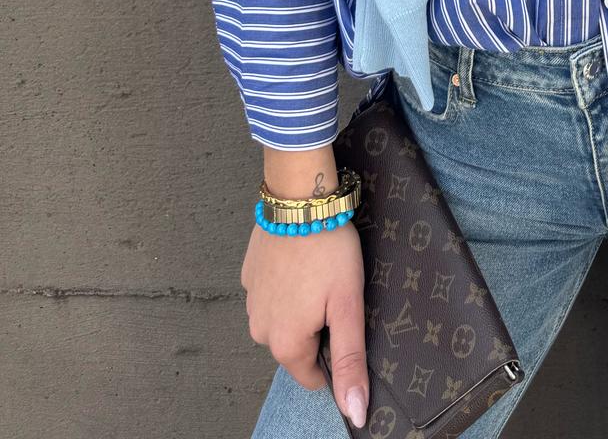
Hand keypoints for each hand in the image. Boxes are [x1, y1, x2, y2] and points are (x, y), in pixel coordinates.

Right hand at [241, 215, 368, 428]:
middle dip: (317, 327)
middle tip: (333, 290)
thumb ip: (350, 361)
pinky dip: (286, 285)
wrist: (299, 198)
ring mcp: (250, 301)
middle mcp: (259, 330)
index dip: (334, 351)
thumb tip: (355, 413)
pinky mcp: (248, 275)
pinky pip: (271, 295)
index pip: (313, 375)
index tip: (344, 318)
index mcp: (285, 344)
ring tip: (318, 273)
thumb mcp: (348, 306)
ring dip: (300, 306)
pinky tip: (301, 261)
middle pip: (297, 347)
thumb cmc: (329, 250)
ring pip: (283, 321)